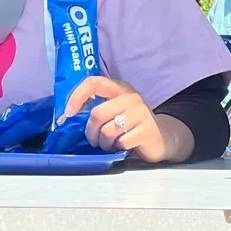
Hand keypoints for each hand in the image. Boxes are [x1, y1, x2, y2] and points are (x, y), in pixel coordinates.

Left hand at [66, 75, 184, 163]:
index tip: (68, 112)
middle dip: (91, 132)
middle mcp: (130, 97)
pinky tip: (123, 146)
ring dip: (104, 143)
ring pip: (108, 131)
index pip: (94, 82)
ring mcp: (140, 113)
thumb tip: (70, 114)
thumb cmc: (132, 124)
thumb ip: (99, 107)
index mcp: (120, 88)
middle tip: (94, 140)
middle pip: (97, 114)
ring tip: (109, 144)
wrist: (162, 138)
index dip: (77, 96)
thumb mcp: (117, 108)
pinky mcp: (147, 130)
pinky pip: (121, 142)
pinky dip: (118, 148)